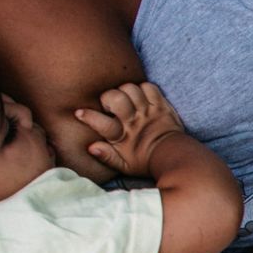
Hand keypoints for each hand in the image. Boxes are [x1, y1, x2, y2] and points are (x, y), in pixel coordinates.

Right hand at [74, 82, 191, 178]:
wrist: (173, 156)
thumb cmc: (144, 161)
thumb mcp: (123, 165)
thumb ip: (106, 156)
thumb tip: (91, 147)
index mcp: (122, 136)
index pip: (102, 124)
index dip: (88, 116)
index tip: (80, 113)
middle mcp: (134, 121)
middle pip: (116, 98)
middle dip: (108, 97)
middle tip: (109, 104)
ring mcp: (148, 112)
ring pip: (131, 88)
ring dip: (125, 91)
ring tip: (125, 99)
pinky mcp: (161, 105)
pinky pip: (149, 87)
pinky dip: (143, 88)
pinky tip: (140, 97)